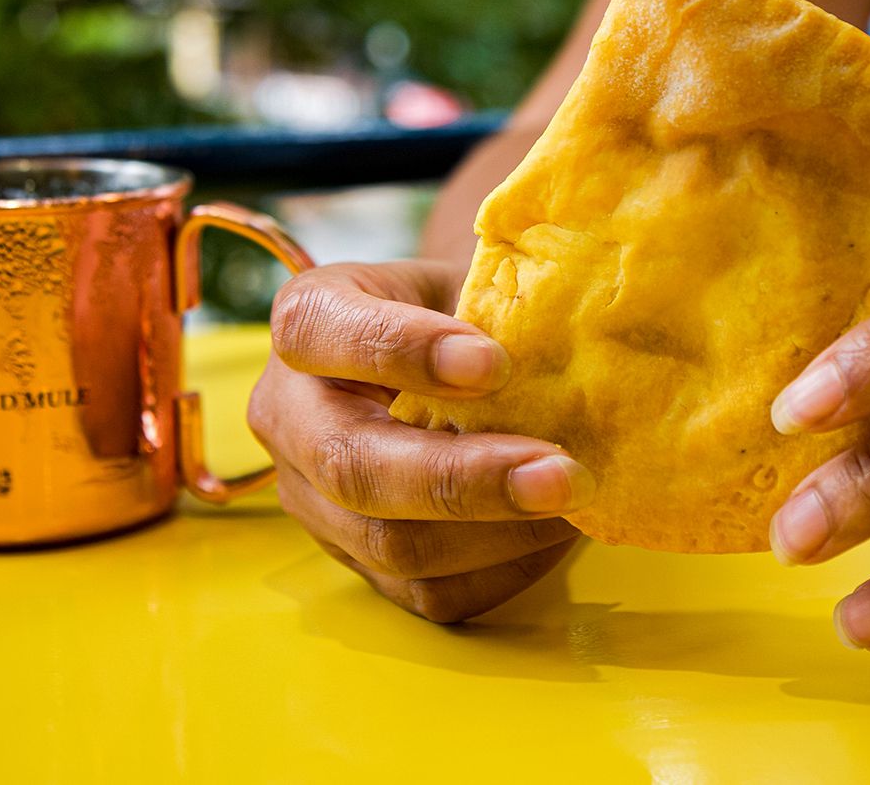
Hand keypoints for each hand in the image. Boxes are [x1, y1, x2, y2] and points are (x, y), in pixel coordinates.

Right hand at [248, 259, 593, 621]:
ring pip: (390, 543)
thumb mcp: (473, 278)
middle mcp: (289, 414)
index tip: (495, 363)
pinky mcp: (360, 562)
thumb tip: (580, 349)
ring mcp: (314, 500)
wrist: (459, 358)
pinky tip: (556, 531)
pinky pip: (428, 592)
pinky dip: (504, 567)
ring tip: (576, 498)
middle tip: (563, 473)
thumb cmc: (469, 309)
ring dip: (497, 532)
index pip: (319, 331)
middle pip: (350, 466)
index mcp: (308, 319)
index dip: (401, 350)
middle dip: (463, 478)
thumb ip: (501, 303)